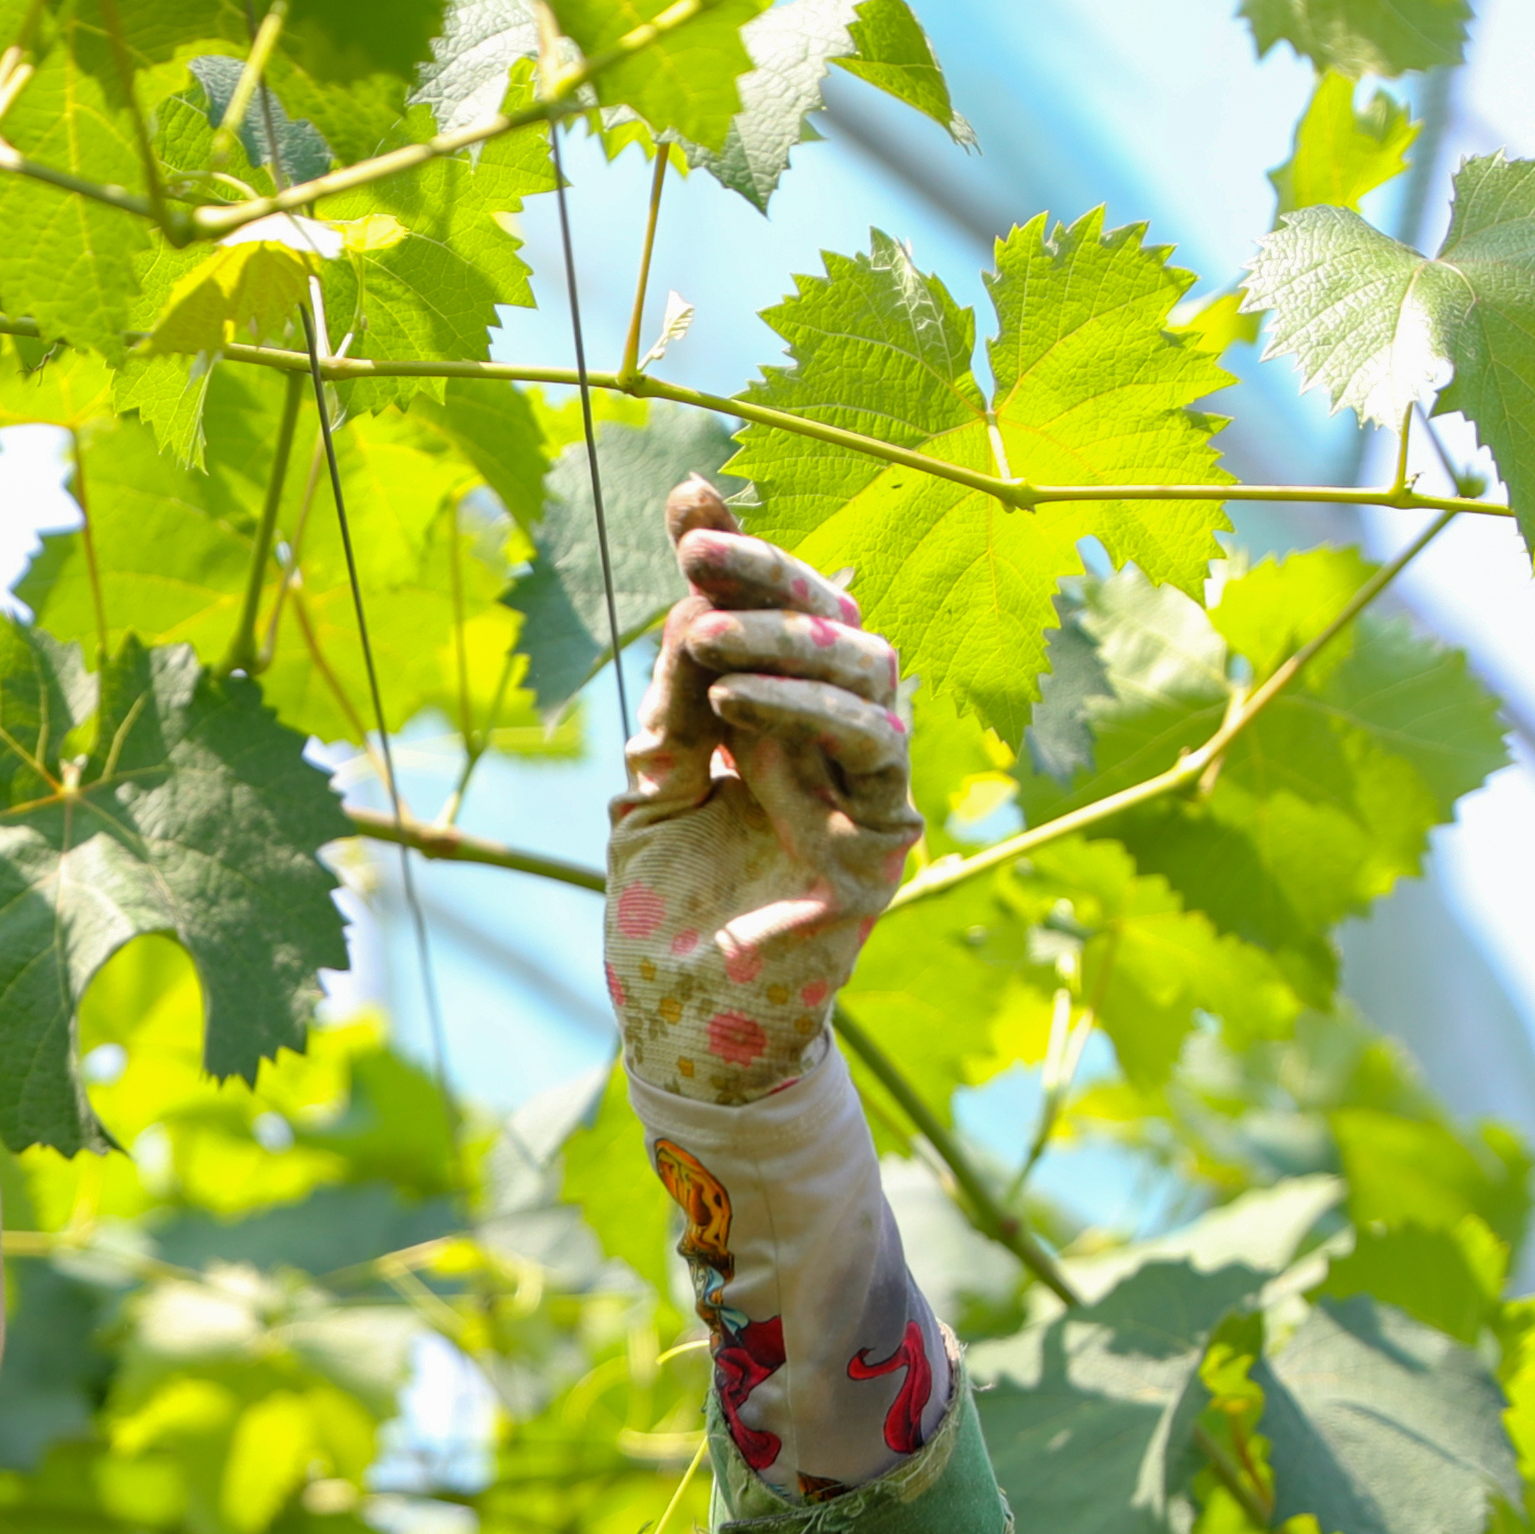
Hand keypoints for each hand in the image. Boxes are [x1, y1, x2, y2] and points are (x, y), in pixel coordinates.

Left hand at [607, 477, 921, 1107]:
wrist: (679, 1030)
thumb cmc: (662, 921)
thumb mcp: (651, 789)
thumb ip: (674, 706)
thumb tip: (690, 603)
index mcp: (777, 724)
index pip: (778, 618)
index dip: (742, 559)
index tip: (689, 503)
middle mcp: (830, 745)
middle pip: (835, 623)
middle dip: (767, 576)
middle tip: (699, 552)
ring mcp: (864, 788)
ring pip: (868, 669)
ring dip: (783, 639)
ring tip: (702, 638)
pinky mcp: (884, 839)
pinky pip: (877, 748)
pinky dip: (812, 711)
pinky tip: (737, 700)